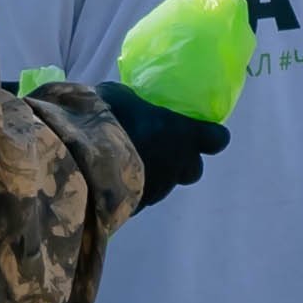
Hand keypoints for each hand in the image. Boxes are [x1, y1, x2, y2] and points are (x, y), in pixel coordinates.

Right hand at [105, 92, 228, 204]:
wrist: (85, 160)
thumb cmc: (109, 120)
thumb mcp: (121, 96)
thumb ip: (135, 102)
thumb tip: (131, 100)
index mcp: (182, 134)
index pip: (217, 139)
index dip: (212, 136)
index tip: (205, 132)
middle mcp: (177, 165)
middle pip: (194, 169)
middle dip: (184, 162)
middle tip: (164, 148)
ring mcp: (159, 189)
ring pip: (166, 184)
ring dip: (155, 173)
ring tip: (129, 161)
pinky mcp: (138, 206)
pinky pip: (142, 195)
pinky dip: (134, 186)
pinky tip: (114, 176)